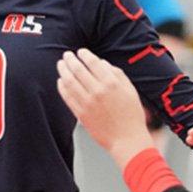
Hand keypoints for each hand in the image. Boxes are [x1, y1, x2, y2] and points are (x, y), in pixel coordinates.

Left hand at [56, 49, 154, 168]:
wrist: (127, 139)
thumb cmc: (132, 116)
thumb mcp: (131, 90)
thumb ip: (117, 74)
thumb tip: (102, 63)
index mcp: (111, 83)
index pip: (93, 62)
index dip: (84, 54)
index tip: (80, 52)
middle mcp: (98, 91)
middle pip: (78, 69)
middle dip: (70, 59)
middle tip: (66, 55)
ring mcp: (87, 103)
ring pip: (69, 81)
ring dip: (63, 70)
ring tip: (60, 64)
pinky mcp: (81, 114)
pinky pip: (67, 97)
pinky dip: (62, 87)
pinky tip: (61, 81)